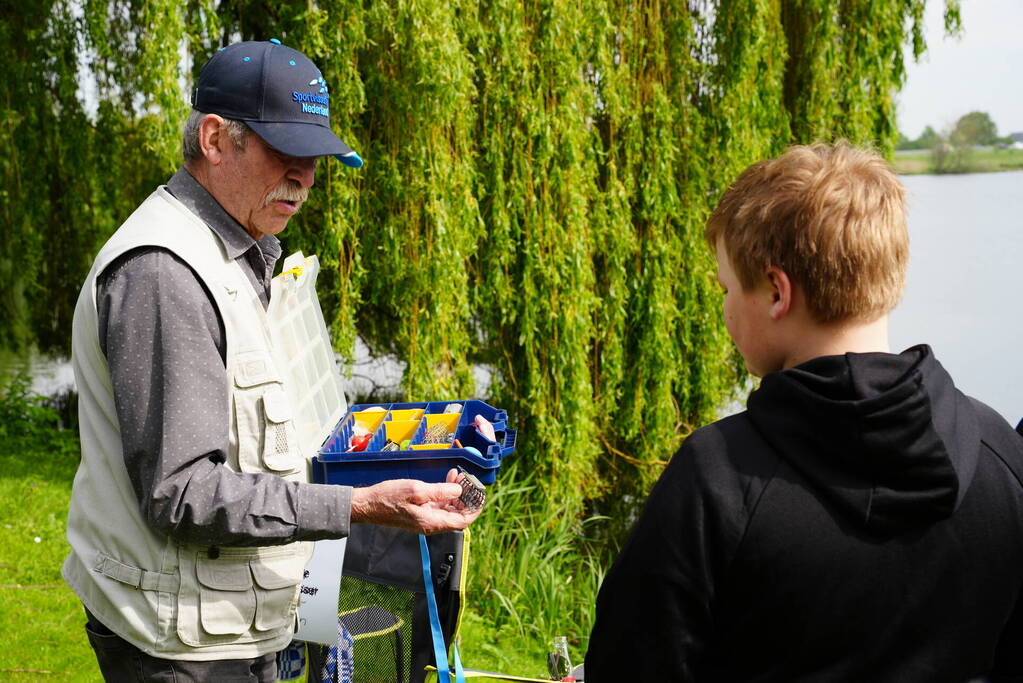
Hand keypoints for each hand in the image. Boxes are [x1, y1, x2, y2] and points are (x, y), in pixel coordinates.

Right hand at [349, 468, 482, 534]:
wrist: (367, 504)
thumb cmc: (388, 497)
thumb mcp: (416, 490)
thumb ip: (439, 491)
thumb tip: (458, 491)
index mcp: (431, 522)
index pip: (462, 521)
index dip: (474, 510)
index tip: (480, 496)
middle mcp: (430, 523)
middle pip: (457, 515)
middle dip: (466, 499)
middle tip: (469, 481)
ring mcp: (424, 519)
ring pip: (448, 509)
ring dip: (455, 494)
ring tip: (458, 476)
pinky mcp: (418, 513)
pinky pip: (437, 505)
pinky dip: (444, 493)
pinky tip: (446, 480)